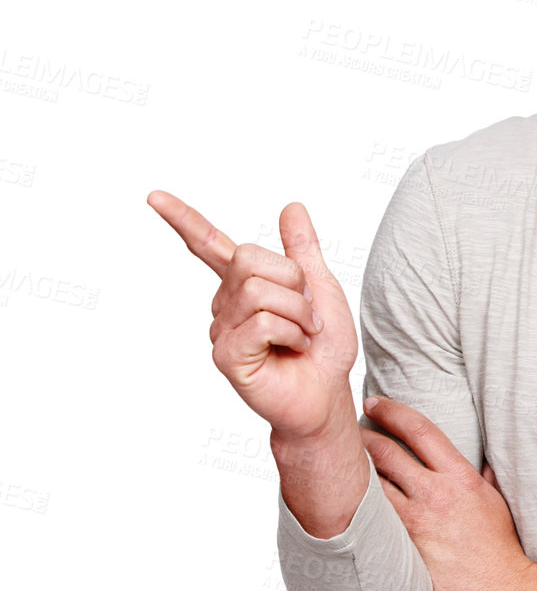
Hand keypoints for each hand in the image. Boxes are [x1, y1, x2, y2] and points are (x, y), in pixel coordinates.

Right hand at [147, 190, 358, 441]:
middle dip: (293, 282)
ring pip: (258, 291)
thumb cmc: (323, 348)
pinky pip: (261, 322)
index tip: (154, 196)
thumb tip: (291, 207)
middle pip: (249, 259)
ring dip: (298, 311)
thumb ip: (302, 250)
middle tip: (308, 312)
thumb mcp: (321, 289)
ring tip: (304, 334)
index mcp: (244, 284)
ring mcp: (222, 329)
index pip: (209, 245)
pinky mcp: (227, 355)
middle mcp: (226, 304)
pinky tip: (294, 349)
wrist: (327, 394)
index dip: (183, 219)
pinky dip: (292, 333)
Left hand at [361, 396, 531, 590]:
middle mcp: (434, 493)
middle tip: (348, 431)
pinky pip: (369, 516)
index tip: (374, 403)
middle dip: (361, 435)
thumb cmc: (499, 549)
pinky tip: (344, 497)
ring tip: (341, 461)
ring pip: (370, 481)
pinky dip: (356, 502)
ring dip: (352, 468)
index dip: (391, 411)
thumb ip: (484, 477)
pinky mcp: (400, 546)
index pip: (419, 428)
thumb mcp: (495, 502)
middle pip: (385, 450)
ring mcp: (414, 520)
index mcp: (460, 476)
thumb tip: (482, 463)